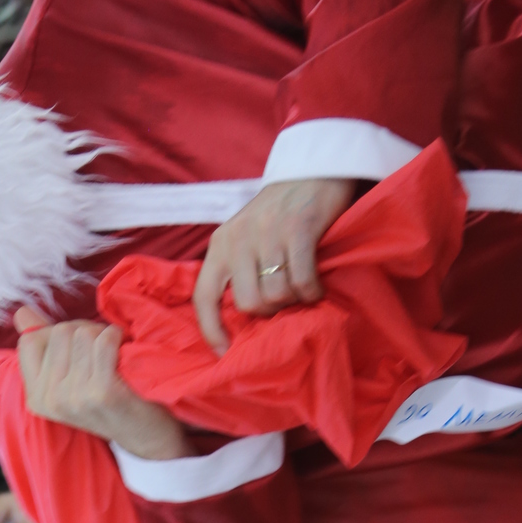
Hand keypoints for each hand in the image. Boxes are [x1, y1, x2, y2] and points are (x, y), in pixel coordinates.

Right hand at [14, 308, 187, 459]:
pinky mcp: (102, 392)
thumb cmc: (107, 400)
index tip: (76, 347)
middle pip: (59, 332)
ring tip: (112, 355)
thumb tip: (21, 313)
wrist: (146, 436)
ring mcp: (75, 398)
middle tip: (101, 351)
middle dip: (83, 331)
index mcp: (36, 398)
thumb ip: (44, 345)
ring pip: (82, 333)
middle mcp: (50, 400)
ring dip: (102, 334)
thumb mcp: (69, 379)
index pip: (29, 342)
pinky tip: (123, 352)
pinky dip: (116, 337)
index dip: (56, 333)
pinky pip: (104, 341)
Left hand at [192, 177, 356, 353]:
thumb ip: (238, 269)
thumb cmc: (279, 212)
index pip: (204, 296)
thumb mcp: (246, 236)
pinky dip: (312, 291)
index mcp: (220, 244)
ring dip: (294, 301)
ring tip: (302, 290)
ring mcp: (269, 233)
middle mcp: (239, 238)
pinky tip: (317, 288)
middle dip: (270, 313)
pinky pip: (302, 279)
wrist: (312, 169)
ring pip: (277, 294)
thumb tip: (241, 320)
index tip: (223, 353)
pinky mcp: (298, 228)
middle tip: (285, 304)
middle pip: (248, 304)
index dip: (211, 329)